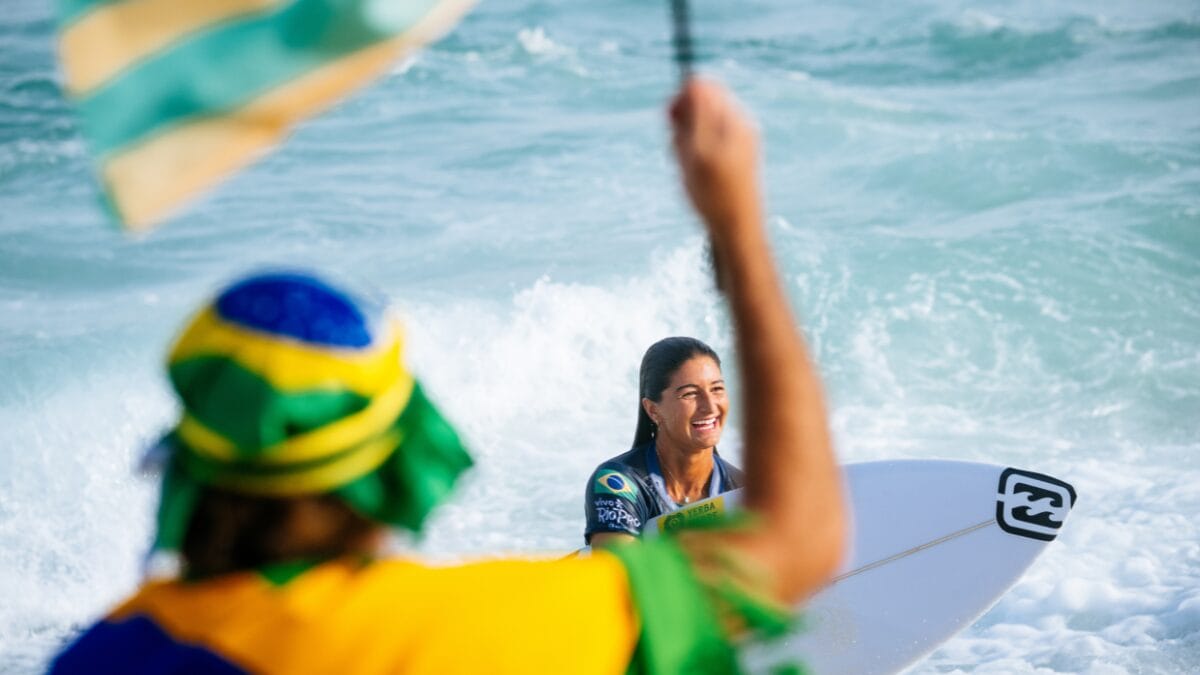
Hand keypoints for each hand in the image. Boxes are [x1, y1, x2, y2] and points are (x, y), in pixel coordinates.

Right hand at [669, 79, 762, 242]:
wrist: (737, 229)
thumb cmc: (715, 193)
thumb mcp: (698, 150)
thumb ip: (696, 113)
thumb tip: (693, 79)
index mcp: (734, 121)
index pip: (705, 87)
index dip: (682, 99)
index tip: (670, 120)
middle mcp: (740, 127)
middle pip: (703, 106)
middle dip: (683, 124)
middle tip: (679, 150)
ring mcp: (740, 142)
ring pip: (701, 127)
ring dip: (686, 142)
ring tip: (688, 168)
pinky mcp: (736, 158)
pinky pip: (707, 145)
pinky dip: (694, 156)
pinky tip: (695, 176)